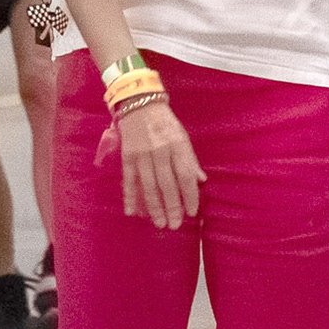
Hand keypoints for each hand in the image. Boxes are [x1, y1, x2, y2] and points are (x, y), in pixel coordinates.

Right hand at [96, 98, 203, 229]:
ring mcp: (142, 154)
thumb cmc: (165, 122)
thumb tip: (201, 181)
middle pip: (167, 184)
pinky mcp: (127, 156)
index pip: (185, 176)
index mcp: (178, 145)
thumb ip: (190, 160)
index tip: (192, 212)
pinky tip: (132, 212)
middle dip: (172, 207)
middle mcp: (160, 150)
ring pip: (148, 186)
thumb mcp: (183, 137)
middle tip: (174, 225)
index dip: (190, 196)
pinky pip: (129, 180)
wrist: (139, 103)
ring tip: (159, 223)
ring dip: (154, 207)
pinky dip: (130, 197)